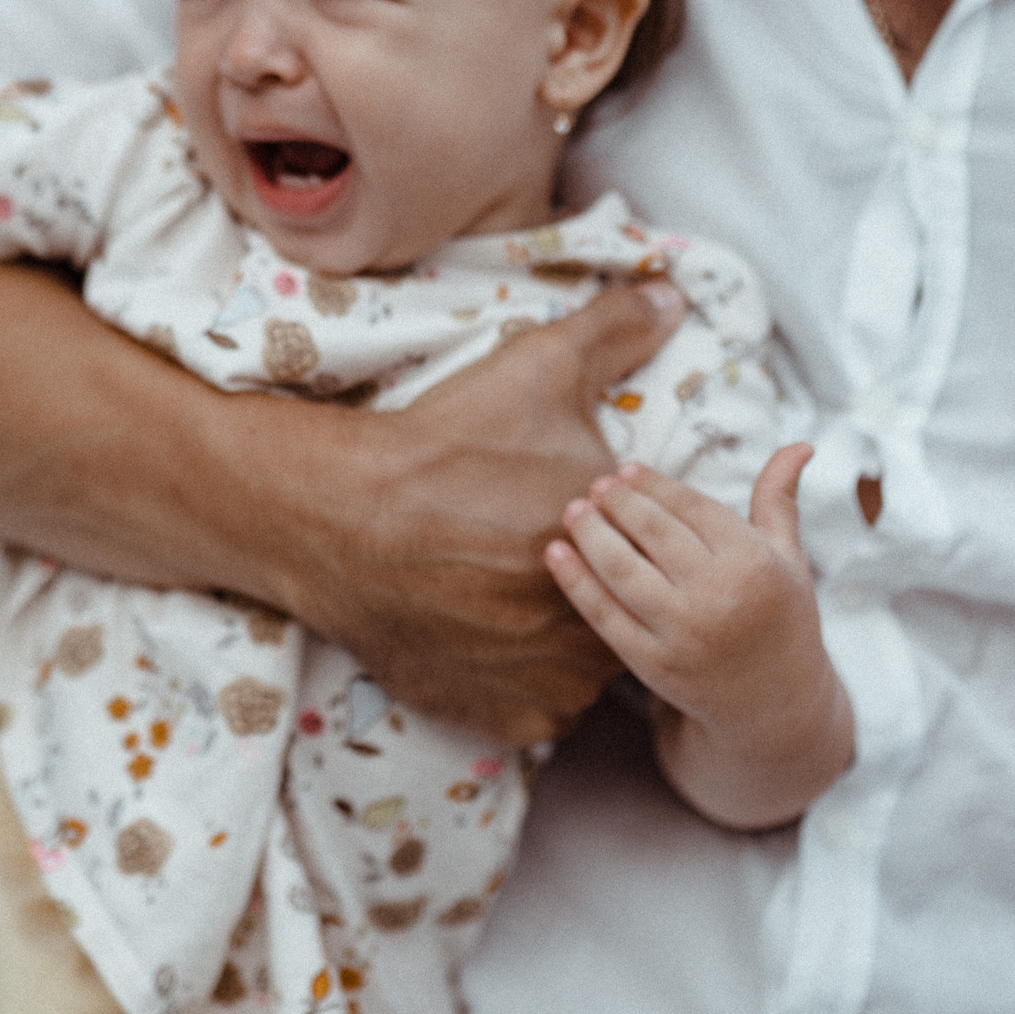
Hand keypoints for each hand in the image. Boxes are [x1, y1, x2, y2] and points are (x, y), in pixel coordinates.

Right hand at [270, 279, 690, 745]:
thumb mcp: (540, 367)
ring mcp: (550, 686)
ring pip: (581, 672)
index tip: (563, 516)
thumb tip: (673, 293)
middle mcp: (599, 632)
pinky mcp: (499, 720)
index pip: (655, 562)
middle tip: (529, 555)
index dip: (618, 539)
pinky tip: (488, 636)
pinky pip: (534, 713)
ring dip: (562, 645)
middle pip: (621, 618)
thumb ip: (617, 329)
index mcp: (625, 555)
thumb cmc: (448, 442)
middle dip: (591, 592)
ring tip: (512, 597)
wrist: (341, 515)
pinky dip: (519, 684)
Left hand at [544, 445, 852, 826]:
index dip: (654, 485)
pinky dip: (575, 582)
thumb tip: (799, 444)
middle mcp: (718, 597)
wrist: (775, 705)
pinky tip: (557, 553)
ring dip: (591, 534)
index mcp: (754, 564)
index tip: (627, 470)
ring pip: (622, 570)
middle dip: (618, 503)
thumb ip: (779, 499)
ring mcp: (682, 634)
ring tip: (575, 510)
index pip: (691, 508)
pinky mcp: (653, 664)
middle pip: (653, 534)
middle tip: (597, 485)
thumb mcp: (790, 558)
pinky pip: (604, 615)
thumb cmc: (781, 619)